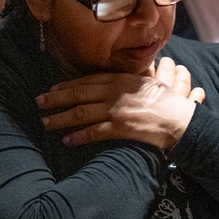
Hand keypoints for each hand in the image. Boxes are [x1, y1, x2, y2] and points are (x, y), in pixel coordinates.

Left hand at [37, 57, 203, 149]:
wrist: (179, 119)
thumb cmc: (167, 100)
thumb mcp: (148, 82)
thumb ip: (130, 78)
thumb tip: (117, 78)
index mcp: (120, 79)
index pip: (86, 80)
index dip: (66, 85)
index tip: (52, 88)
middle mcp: (114, 92)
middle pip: (77, 94)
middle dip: (55, 99)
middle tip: (38, 103)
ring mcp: (116, 110)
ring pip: (80, 113)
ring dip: (60, 118)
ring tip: (46, 123)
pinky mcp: (119, 128)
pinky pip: (93, 132)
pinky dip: (78, 136)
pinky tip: (67, 140)